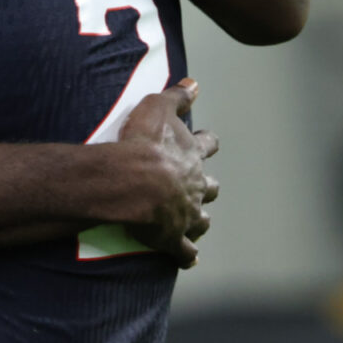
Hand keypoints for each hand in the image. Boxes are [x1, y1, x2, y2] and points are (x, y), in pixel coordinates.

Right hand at [115, 78, 220, 268]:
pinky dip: (187, 254)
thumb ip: (177, 96)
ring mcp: (186, 214)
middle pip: (209, 187)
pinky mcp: (173, 237)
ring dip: (199, 220)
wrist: (132, 181)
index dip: (206, 143)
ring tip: (197, 222)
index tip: (207, 141)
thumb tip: (195, 82)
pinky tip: (189, 259)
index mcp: (192, 156)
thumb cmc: (143, 143)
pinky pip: (184, 250)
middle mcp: (195, 186)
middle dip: (206, 186)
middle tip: (202, 186)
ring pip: (201, 220)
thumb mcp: (158, 108)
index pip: (206, 145)